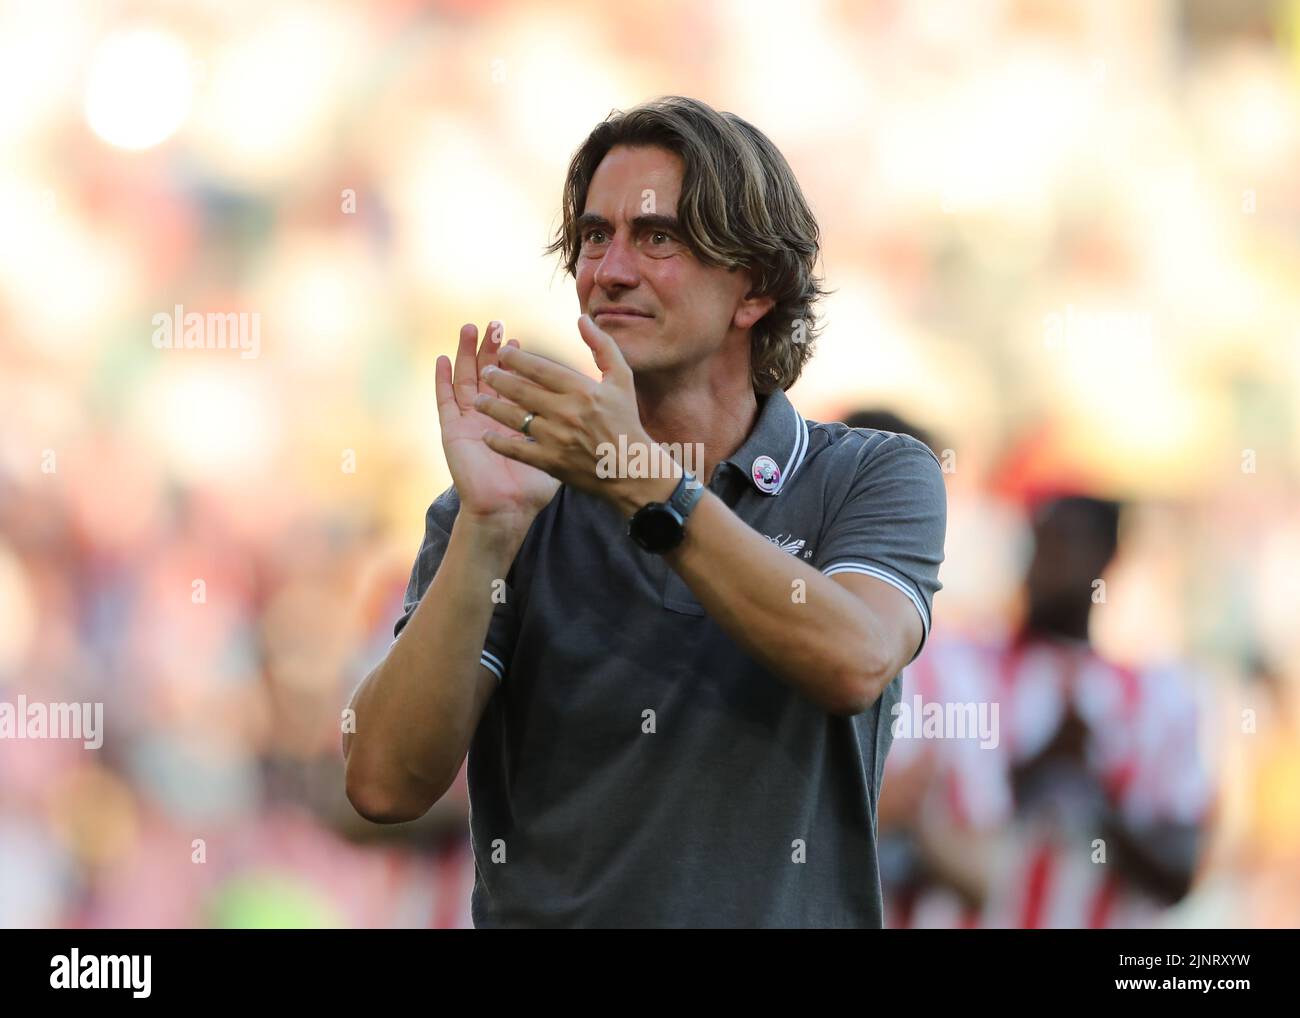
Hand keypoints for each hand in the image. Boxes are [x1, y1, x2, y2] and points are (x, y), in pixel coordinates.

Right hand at [435, 322, 559, 528]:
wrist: (508, 510)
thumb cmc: (533, 488)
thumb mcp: (557, 451)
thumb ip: (567, 427)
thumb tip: (585, 408)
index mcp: (514, 420)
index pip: (515, 382)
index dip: (517, 360)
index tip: (519, 339)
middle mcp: (491, 417)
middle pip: (489, 374)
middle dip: (492, 349)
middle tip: (495, 324)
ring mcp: (470, 422)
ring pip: (466, 380)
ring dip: (466, 354)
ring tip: (470, 329)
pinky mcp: (453, 431)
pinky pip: (445, 401)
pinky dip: (441, 380)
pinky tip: (441, 360)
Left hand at [472, 315, 678, 512]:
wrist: (632, 470)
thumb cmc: (626, 421)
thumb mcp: (622, 379)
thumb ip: (602, 346)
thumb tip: (582, 319)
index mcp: (582, 390)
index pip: (540, 368)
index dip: (516, 359)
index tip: (502, 352)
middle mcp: (567, 412)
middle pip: (521, 391)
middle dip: (498, 379)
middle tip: (485, 373)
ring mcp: (557, 439)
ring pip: (514, 418)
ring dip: (491, 407)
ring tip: (478, 400)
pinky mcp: (551, 462)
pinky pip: (517, 450)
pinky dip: (499, 442)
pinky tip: (487, 435)